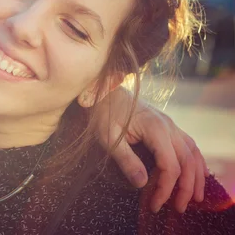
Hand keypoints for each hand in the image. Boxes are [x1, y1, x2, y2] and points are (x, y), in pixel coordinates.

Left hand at [96, 87, 208, 212]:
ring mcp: (170, 124)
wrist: (104, 91)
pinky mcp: (167, 125)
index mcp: (155, 129)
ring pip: (193, 153)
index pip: (169, 166)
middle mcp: (168, 126)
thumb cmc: (103, 113)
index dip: (165, 188)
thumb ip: (125, 159)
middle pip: (187, 162)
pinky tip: (196, 173)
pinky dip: (195, 161)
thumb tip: (142, 183)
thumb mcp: (108, 137)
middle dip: (185, 188)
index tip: (154, 204)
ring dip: (197, 176)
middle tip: (178, 208)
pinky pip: (189, 144)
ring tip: (195, 198)